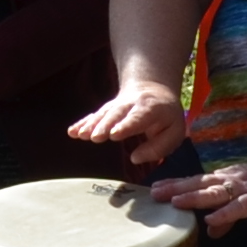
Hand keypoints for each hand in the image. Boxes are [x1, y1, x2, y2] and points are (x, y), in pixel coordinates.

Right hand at [66, 80, 185, 164]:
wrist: (153, 89)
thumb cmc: (166, 116)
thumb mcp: (175, 131)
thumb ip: (159, 147)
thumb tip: (135, 158)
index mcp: (151, 109)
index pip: (138, 118)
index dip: (126, 125)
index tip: (114, 134)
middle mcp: (131, 105)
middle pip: (116, 115)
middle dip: (105, 125)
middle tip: (96, 137)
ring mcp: (117, 106)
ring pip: (103, 114)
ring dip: (91, 124)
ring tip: (80, 134)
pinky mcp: (107, 110)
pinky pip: (94, 116)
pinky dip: (83, 123)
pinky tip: (72, 132)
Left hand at [155, 132, 246, 228]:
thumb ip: (228, 216)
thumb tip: (210, 230)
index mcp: (228, 179)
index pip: (197, 181)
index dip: (176, 185)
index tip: (154, 188)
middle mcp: (232, 180)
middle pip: (199, 184)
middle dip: (176, 189)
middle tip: (153, 193)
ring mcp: (245, 188)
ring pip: (215, 193)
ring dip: (194, 197)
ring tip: (174, 202)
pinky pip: (239, 207)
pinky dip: (225, 213)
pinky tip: (211, 219)